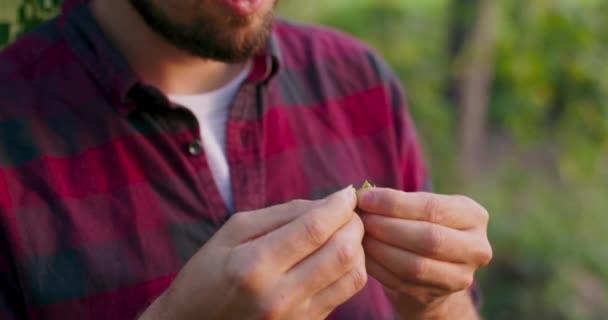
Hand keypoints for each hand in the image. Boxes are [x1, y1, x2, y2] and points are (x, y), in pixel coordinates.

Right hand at [140, 187, 366, 319]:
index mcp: (253, 265)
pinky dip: (351, 268)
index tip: (347, 193)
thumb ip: (281, 214)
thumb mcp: (233, 232)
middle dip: (354, 224)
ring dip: (358, 247)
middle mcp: (278, 295)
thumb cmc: (208, 274)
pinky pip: (345, 293)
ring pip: (351, 275)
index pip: (313, 229)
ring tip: (345, 232)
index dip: (338, 206)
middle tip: (348, 212)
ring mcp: (295, 316)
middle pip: (341, 252)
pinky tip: (338, 255)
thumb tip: (325, 203)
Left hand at [356, 188, 491, 318]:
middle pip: (428, 238)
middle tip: (360, 220)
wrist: (434, 267)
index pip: (432, 207)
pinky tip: (363, 255)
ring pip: (415, 265)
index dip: (394, 203)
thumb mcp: (421, 208)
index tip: (363, 198)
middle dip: (387, 227)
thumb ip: (399, 201)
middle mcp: (476, 248)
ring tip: (359, 237)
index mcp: (474, 216)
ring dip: (380, 250)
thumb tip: (361, 195)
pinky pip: (402, 282)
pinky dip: (378, 268)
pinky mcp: (439, 295)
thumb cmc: (423, 225)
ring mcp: (461, 277)